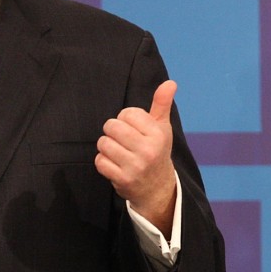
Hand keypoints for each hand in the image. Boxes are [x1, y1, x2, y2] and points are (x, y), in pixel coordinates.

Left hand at [96, 80, 177, 233]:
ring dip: (106, 146)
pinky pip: (100, 161)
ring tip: (118, 152)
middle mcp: (148, 150)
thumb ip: (162, 103)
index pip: (127, 113)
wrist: (157, 188)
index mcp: (158, 134)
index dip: (126, 118)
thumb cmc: (156, 151)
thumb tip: (170, 82)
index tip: (134, 129)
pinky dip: (103, 162)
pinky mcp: (123, 180)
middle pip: (112, 126)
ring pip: (103, 143)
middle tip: (122, 140)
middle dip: (113, 131)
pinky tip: (114, 164)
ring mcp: (135, 166)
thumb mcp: (162, 127)